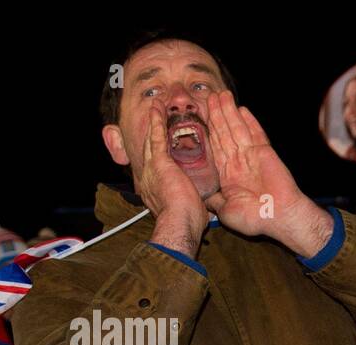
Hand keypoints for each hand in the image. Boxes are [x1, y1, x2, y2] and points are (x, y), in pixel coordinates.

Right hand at [138, 101, 209, 247]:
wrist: (179, 224)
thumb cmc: (186, 224)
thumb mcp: (192, 211)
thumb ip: (196, 203)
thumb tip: (207, 208)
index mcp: (156, 190)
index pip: (158, 169)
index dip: (159, 156)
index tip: (162, 150)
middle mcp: (148, 178)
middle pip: (150, 150)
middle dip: (153, 134)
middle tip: (155, 119)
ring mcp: (152, 168)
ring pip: (153, 139)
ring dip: (154, 122)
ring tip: (156, 108)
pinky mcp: (159, 162)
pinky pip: (157, 136)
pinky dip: (156, 122)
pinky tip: (157, 109)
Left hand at [203, 91, 331, 255]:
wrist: (282, 217)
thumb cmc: (256, 219)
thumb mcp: (226, 212)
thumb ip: (214, 201)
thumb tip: (201, 197)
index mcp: (229, 176)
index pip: (215, 149)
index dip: (208, 133)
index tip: (200, 120)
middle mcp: (239, 163)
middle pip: (224, 133)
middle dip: (216, 115)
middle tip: (209, 97)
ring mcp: (252, 156)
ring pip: (236, 129)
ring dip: (228, 112)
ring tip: (220, 95)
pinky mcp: (265, 152)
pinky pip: (255, 134)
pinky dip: (249, 121)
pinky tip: (241, 109)